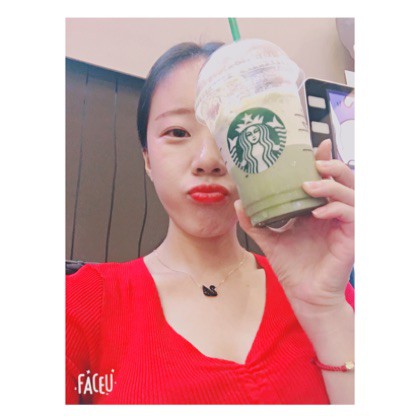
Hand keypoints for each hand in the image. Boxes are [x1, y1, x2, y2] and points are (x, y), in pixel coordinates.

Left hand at [235, 139, 353, 314]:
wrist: (303, 294)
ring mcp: (345, 225)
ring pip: (351, 194)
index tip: (315, 146)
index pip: (327, 179)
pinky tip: (318, 212)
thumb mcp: (270, 239)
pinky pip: (350, 216)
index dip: (325, 160)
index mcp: (318, 209)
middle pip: (345, 179)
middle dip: (333, 166)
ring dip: (332, 185)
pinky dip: (336, 210)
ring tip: (309, 186)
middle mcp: (334, 213)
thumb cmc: (292, 267)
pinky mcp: (352, 239)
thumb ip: (255, 222)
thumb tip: (238, 203)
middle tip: (315, 163)